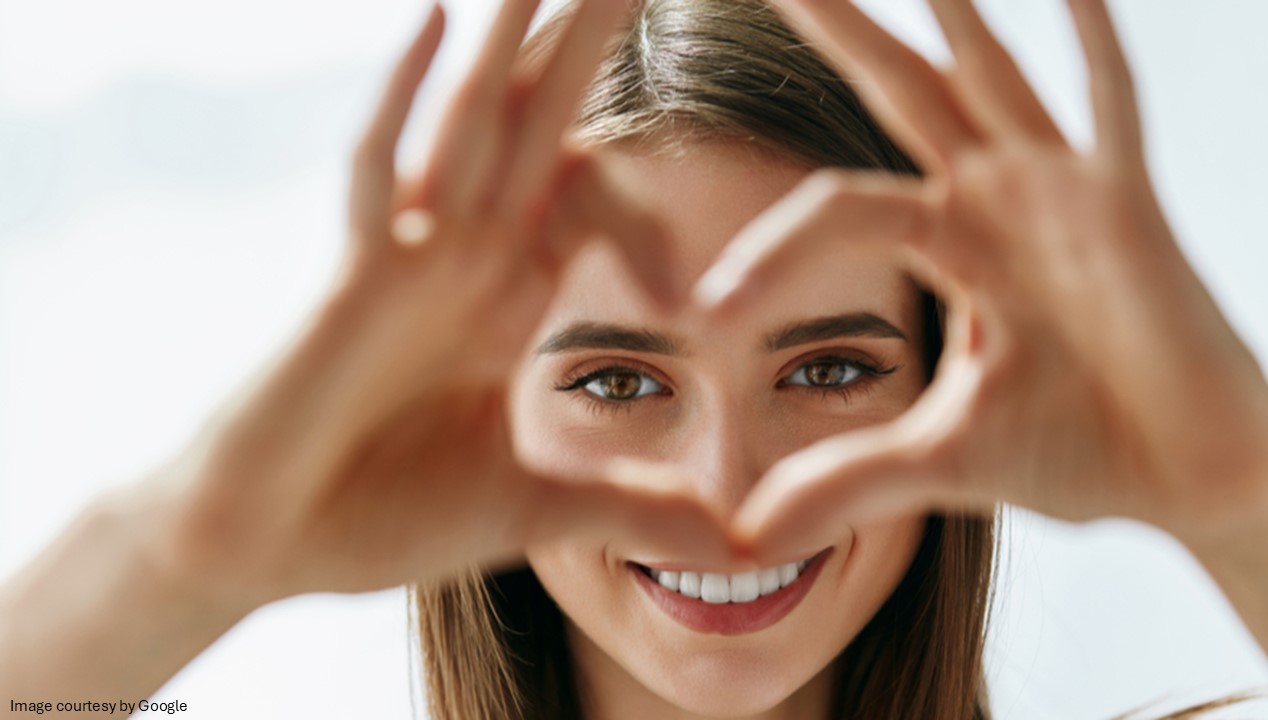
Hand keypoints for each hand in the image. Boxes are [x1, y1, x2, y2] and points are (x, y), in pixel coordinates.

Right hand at [136, 0, 733, 607]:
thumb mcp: (534, 510)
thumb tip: (734, 546)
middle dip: (586, 44)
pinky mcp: (351, 281)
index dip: (635, 174)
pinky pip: (379, 174)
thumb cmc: (376, 519)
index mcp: (506, 299)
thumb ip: (632, 510)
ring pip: (471, 124)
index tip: (680, 144)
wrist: (262, 551)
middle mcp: (462, 261)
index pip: (583, 199)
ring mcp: (406, 261)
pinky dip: (403, 100)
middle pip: (537, 128)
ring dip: (514, 40)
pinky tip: (437, 18)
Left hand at [697, 0, 1267, 559]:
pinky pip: (1109, 105)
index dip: (768, 254)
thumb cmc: (1079, 452)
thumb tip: (746, 537)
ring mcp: (1061, 192)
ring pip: (988, 75)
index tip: (705, 311)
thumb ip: (844, 482)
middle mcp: (994, 199)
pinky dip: (1090, 42)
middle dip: (839, 27)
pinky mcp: (1128, 206)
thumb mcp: (939, 462)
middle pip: (896, 90)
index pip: (832, 211)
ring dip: (947, 10)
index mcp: (946, 244)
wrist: (1189, 480)